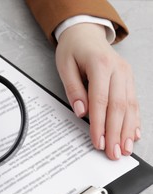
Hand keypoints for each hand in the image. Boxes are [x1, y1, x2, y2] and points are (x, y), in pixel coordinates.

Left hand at [55, 23, 139, 159]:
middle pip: (119, 106)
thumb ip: (73, 89)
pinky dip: (134, 120)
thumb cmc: (72, 50)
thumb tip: (81, 111)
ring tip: (125, 150)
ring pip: (130, 106)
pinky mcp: (129, 79)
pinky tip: (134, 134)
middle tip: (114, 153)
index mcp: (100, 65)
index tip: (98, 142)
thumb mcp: (65, 66)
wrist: (85, 34)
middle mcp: (118, 70)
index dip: (99, 124)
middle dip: (116, 132)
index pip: (101, 100)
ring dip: (128, 130)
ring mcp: (126, 75)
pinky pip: (134, 102)